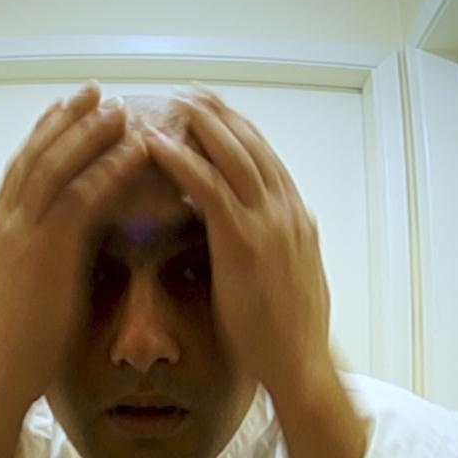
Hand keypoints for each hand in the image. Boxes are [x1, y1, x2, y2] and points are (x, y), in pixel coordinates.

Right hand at [0, 82, 147, 413]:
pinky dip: (108, 169)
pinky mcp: (46, 254)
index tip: (64, 112)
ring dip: (89, 133)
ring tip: (117, 108)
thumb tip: (46, 251)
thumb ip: (26, 262)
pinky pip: (82, 198)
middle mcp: (4, 224)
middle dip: (66, 120)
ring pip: (57, 166)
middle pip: (36, 155)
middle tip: (94, 92)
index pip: (19, 169)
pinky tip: (132, 152)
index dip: (43, 136)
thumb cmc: (13, 347)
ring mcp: (22, 236)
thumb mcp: (12, 292)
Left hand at [142, 87, 332, 400]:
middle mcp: (287, 212)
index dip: (240, 130)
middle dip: (220, 114)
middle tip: (191, 91)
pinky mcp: (245, 243)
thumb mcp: (285, 282)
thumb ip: (270, 254)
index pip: (267, 159)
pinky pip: (210, 189)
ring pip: (233, 155)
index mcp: (297, 219)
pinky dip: (183, 162)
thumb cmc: (288, 337)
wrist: (300, 366)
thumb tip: (251, 246)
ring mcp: (269, 224)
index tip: (216, 110)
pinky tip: (157, 146)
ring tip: (172, 102)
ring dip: (201, 123)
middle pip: (252, 145)